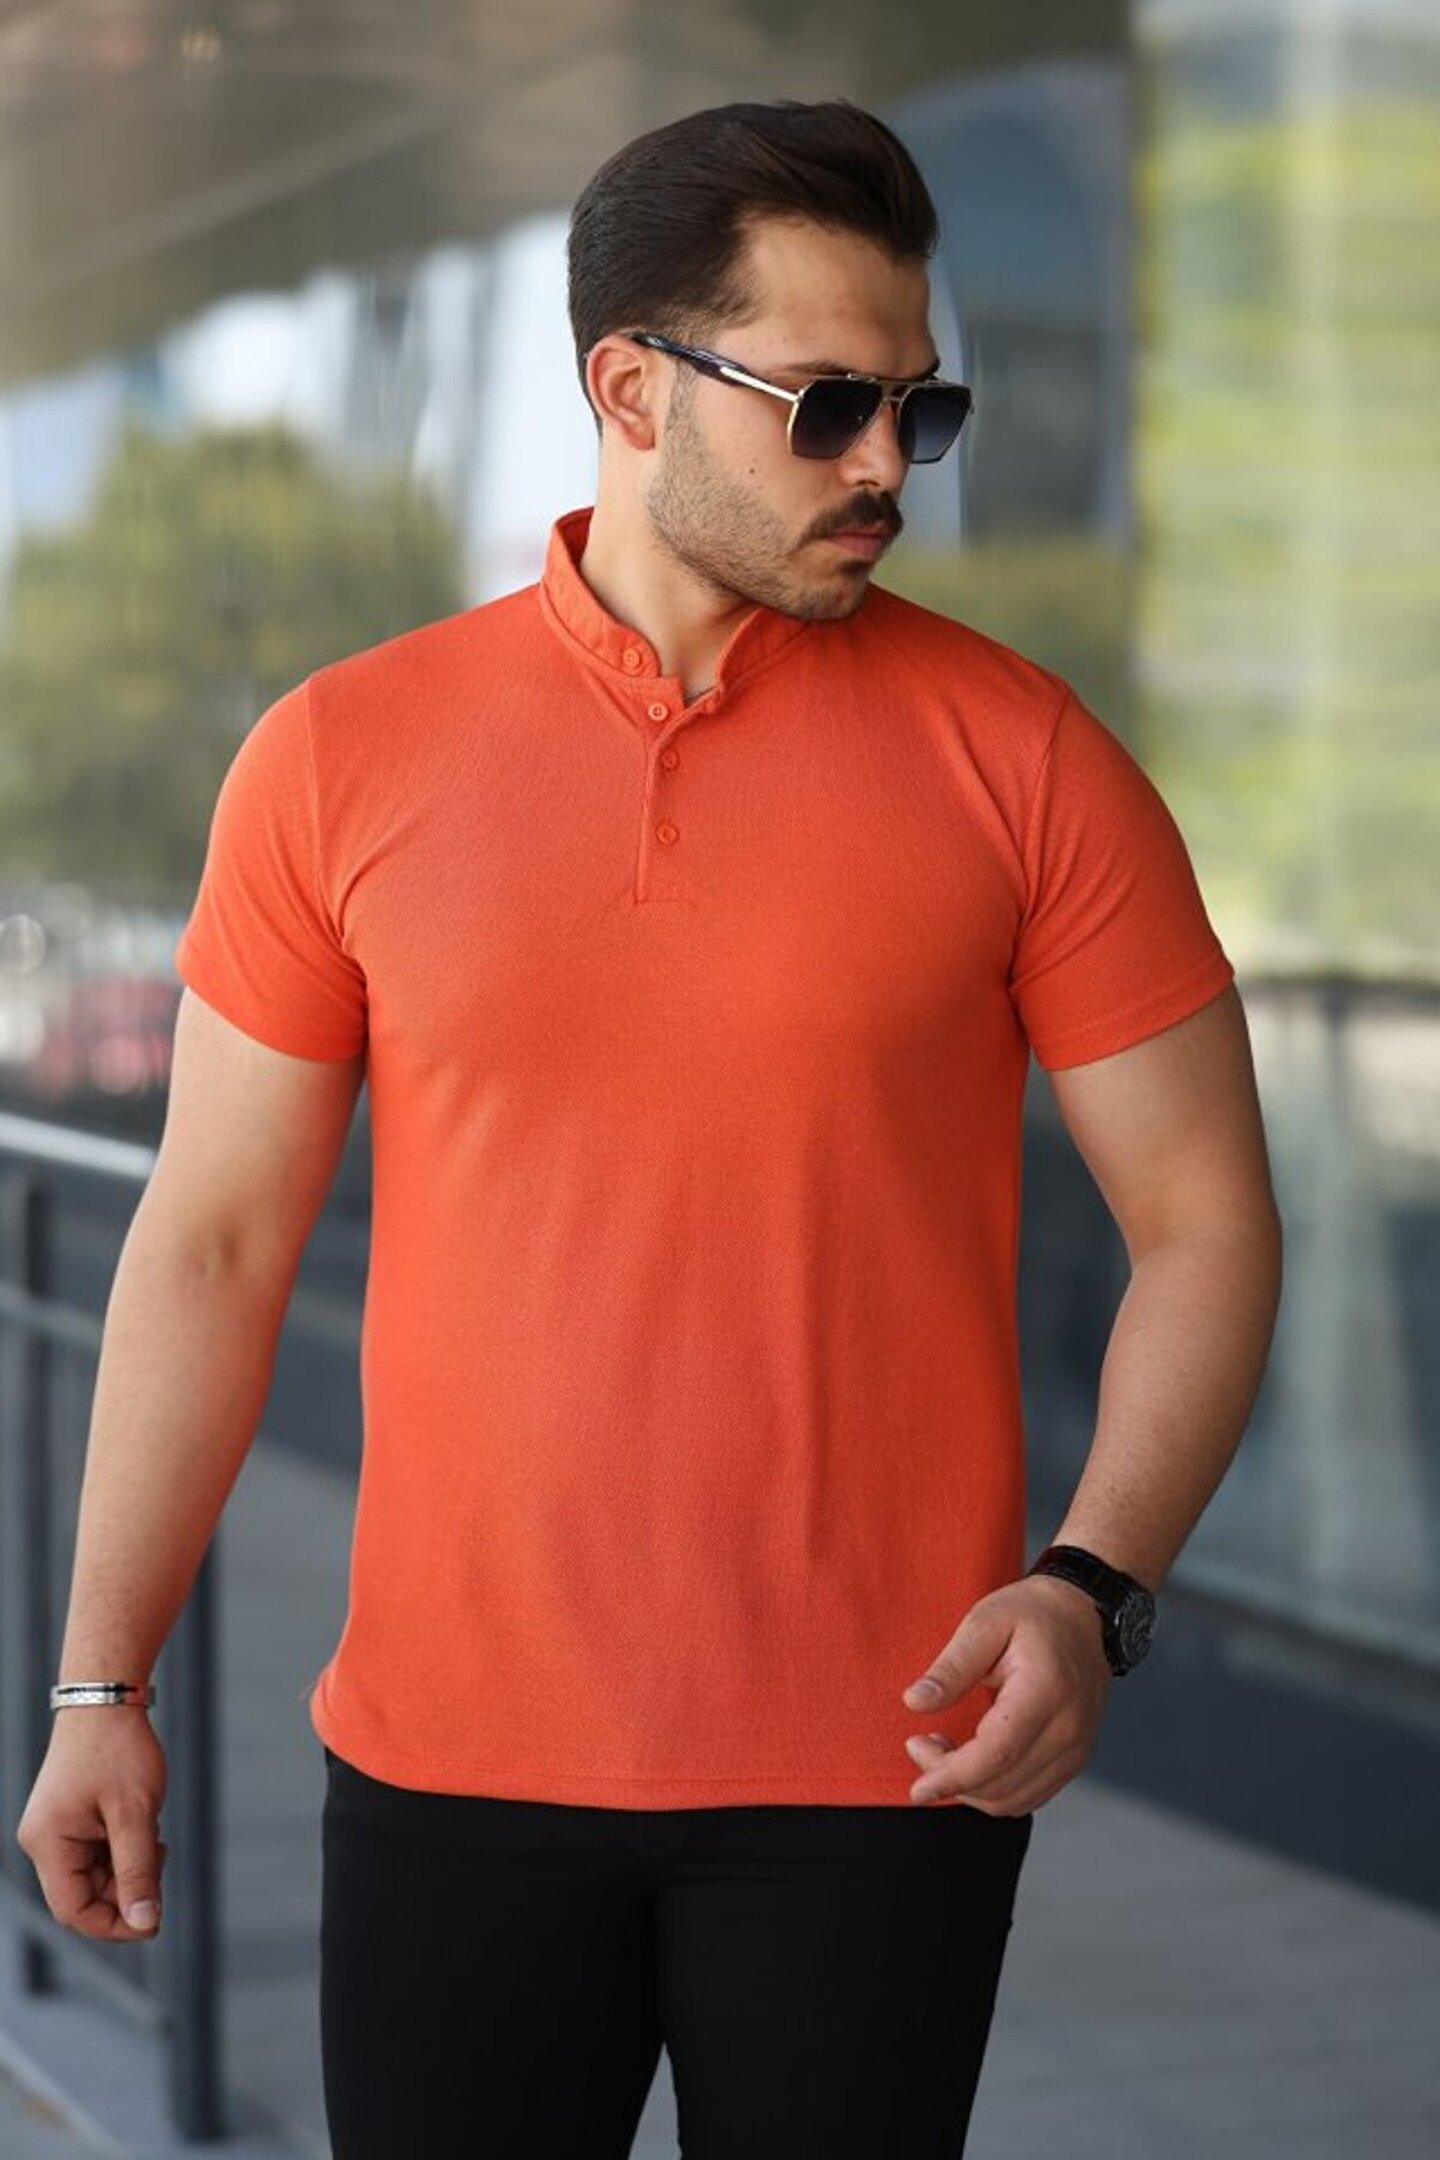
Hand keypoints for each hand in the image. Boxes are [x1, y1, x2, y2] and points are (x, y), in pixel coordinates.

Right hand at [14, 1711, 168, 1941]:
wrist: (107, 1698)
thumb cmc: (119, 1750)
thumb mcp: (135, 1813)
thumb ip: (139, 1870)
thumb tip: (144, 1922)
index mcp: (49, 1842)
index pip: (74, 1910)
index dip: (113, 1924)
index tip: (153, 1920)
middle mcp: (43, 1841)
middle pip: (84, 1895)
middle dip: (126, 1890)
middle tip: (160, 1861)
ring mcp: (55, 1830)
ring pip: (94, 1875)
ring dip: (129, 1868)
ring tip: (153, 1835)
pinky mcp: (69, 1820)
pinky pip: (96, 1854)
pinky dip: (124, 1850)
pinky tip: (144, 1827)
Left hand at [900, 1574, 1111, 1812]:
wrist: (1081, 1617)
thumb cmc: (1031, 1615)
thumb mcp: (984, 1623)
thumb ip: (950, 1667)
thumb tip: (914, 1702)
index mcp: (1046, 1690)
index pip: (997, 1753)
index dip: (953, 1777)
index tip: (917, 1788)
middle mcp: (1068, 1728)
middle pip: (1001, 1784)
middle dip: (950, 1779)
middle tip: (919, 1743)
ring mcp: (1076, 1749)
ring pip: (1012, 1801)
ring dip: (968, 1788)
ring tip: (942, 1749)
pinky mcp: (1073, 1761)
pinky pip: (1027, 1797)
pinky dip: (991, 1790)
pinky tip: (970, 1760)